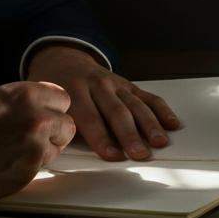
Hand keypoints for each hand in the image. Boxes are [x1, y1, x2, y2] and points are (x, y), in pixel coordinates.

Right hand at [0, 81, 73, 207]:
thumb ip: (20, 102)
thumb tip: (40, 106)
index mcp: (23, 93)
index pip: (62, 97)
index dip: (52, 108)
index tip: (45, 114)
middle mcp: (34, 115)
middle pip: (67, 123)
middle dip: (54, 131)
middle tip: (31, 137)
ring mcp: (35, 144)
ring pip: (57, 147)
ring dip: (42, 150)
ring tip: (11, 151)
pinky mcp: (30, 169)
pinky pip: (42, 167)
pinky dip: (29, 167)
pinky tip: (5, 163)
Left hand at [26, 45, 179, 160]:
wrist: (63, 61)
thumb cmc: (55, 91)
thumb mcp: (47, 104)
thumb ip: (57, 124)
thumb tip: (63, 153)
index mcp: (72, 92)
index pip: (90, 119)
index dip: (103, 139)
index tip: (114, 156)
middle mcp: (96, 85)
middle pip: (116, 112)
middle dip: (130, 135)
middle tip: (140, 153)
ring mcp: (114, 84)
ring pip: (135, 105)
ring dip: (149, 125)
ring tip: (159, 141)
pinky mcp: (128, 85)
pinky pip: (148, 97)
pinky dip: (161, 110)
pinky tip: (171, 123)